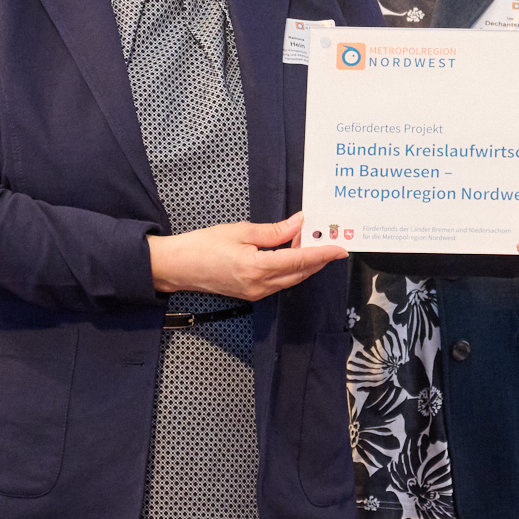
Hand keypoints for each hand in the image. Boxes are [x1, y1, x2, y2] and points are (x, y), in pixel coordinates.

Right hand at [148, 213, 340, 300]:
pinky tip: (292, 254)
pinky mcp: (251, 294)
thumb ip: (273, 231)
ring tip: (313, 244)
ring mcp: (255, 293)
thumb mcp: (240, 231)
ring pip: (291, 280)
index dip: (322, 254)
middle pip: (300, 274)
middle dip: (318, 259)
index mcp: (257, 268)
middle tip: (331, 242)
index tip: (340, 248)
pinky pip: (279, 282)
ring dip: (305, 264)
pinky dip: (290, 269)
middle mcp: (260, 286)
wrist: (177, 267)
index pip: (299, 261)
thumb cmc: (203, 245)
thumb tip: (298, 223)